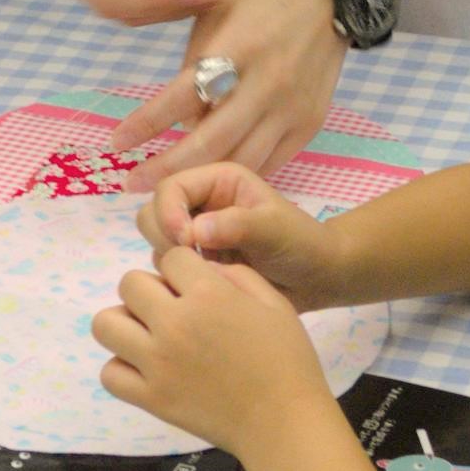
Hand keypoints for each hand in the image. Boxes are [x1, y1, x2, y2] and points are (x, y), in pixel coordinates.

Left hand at [93, 244, 340, 458]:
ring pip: (106, 324)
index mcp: (208, 295)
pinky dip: (122, 369)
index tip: (196, 287)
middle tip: (171, 310)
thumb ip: (236, 275)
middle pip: (129, 284)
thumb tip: (201, 269)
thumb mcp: (274, 302)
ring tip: (149, 337)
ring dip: (125, 324)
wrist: (283, 422)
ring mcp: (157, 362)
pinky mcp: (150, 398)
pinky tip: (146, 370)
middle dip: (150, 290)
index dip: (183, 269)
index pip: (169, 258)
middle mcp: (174, 323)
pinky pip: (110, 373)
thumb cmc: (287, 360)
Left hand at [114, 0, 344, 186]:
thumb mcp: (217, 14)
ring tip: (171, 192)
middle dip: (168, 168)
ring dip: (202, 181)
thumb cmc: (264, 0)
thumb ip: (195, 65)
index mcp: (238, 47)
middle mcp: (267, 83)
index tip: (117, 142)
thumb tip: (181, 122)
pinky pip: (270, 163)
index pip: (183, 95)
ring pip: (241, 161)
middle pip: (210, 140)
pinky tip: (215, 181)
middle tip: (134, 184)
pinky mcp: (309, 124)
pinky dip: (239, 174)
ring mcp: (292, 108)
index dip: (146, 123)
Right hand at [140, 161, 339, 303]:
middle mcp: (201, 204)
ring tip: (203, 274)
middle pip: (153, 211)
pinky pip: (166, 268)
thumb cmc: (302, 245)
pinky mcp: (195, 263)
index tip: (185, 241)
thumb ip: (237, 225)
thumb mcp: (275, 230)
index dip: (169, 212)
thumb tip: (195, 231)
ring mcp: (195, 234)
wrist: (316, 279)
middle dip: (164, 235)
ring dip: (169, 258)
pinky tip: (203, 288)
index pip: (171, 186)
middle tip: (191, 260)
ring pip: (155, 241)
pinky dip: (175, 278)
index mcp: (218, 182)